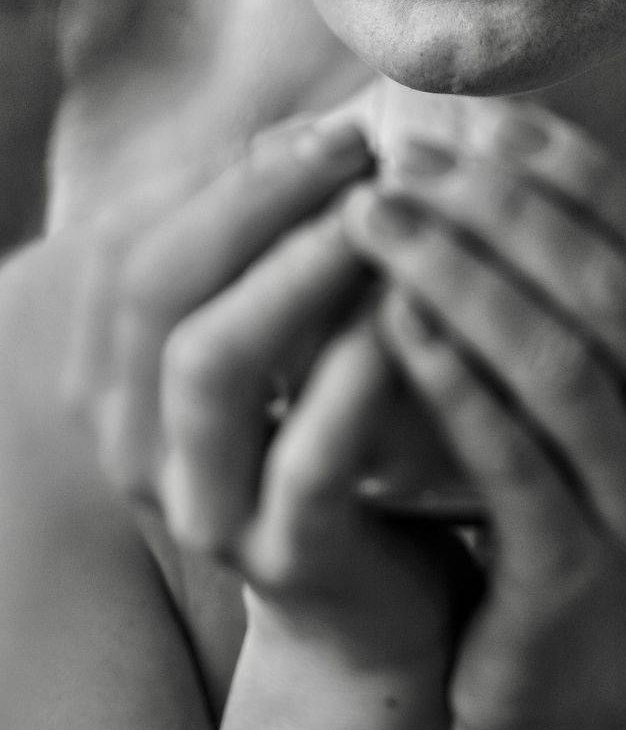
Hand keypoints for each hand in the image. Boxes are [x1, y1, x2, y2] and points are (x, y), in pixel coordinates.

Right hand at [63, 110, 464, 673]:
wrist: (369, 602)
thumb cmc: (328, 435)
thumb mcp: (284, 338)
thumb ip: (269, 250)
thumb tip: (310, 131)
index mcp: (116, 377)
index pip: (129, 242)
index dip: (221, 174)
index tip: (320, 126)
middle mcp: (134, 441)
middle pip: (152, 288)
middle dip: (254, 199)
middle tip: (353, 145)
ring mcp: (203, 505)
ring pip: (209, 363)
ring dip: (294, 270)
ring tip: (376, 215)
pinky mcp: (287, 556)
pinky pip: (308, 453)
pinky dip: (354, 370)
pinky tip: (406, 310)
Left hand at [340, 101, 625, 729]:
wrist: (562, 656)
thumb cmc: (560, 476)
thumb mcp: (582, 368)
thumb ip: (582, 268)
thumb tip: (524, 129)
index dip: (559, 166)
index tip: (467, 117)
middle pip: (605, 287)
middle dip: (497, 210)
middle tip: (398, 162)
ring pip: (560, 366)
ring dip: (459, 278)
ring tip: (372, 220)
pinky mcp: (582, 570)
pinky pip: (513, 459)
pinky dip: (450, 380)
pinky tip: (386, 318)